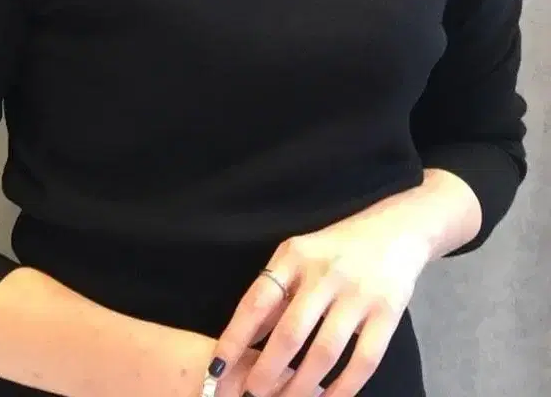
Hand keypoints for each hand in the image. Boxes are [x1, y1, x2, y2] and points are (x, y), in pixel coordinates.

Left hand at [210, 207, 431, 396]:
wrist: (394, 231)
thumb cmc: (334, 248)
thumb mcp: (298, 257)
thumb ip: (274, 292)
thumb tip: (245, 338)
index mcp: (295, 257)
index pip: (257, 300)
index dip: (235, 337)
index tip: (217, 368)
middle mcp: (324, 274)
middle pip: (290, 331)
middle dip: (268, 370)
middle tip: (253, 393)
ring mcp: (358, 294)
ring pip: (324, 351)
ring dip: (302, 386)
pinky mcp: (388, 312)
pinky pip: (363, 360)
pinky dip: (344, 387)